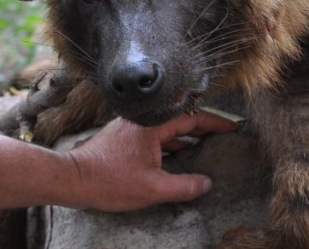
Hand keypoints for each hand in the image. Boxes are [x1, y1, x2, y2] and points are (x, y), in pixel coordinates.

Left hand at [61, 111, 238, 211]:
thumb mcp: (152, 188)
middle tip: (226, 138)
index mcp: (152, 125)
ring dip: (187, 138)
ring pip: (168, 130)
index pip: (192, 118)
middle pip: (181, 121)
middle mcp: (143, 120)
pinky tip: (179, 158)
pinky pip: (155, 138)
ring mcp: (132, 128)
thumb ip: (183, 186)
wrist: (74, 179)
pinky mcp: (125, 138)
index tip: (234, 128)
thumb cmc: (109, 181)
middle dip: (205, 130)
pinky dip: (171, 145)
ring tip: (208, 149)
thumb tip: (206, 183)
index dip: (216, 124)